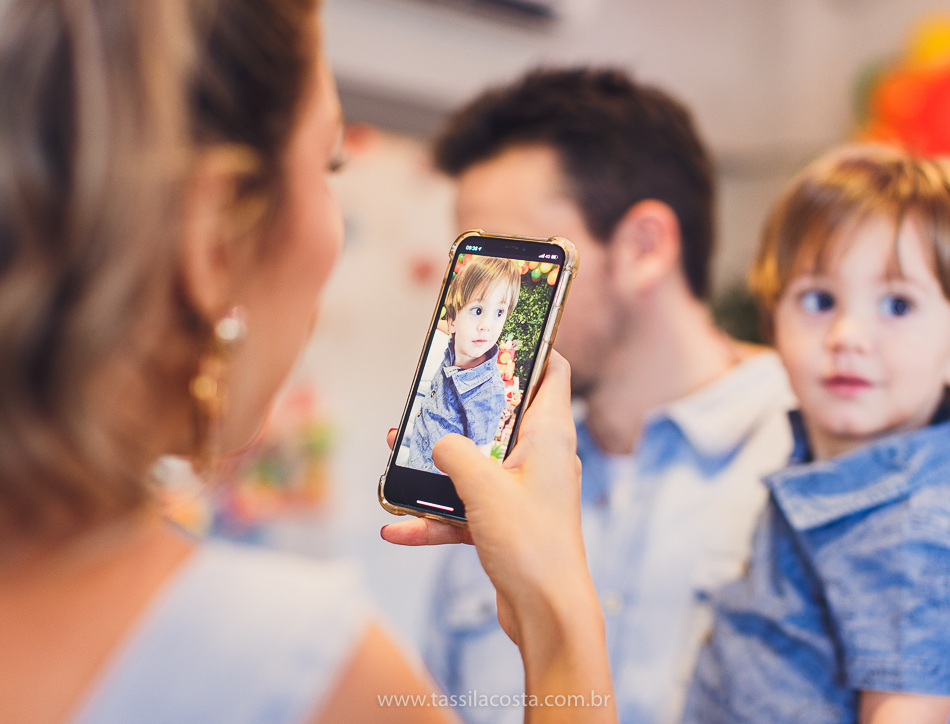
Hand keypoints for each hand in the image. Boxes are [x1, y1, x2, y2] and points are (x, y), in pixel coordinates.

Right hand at [382, 356, 587, 645]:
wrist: (547, 614)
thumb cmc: (530, 543)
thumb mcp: (483, 487)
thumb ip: (454, 453)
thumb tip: (438, 442)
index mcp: (549, 435)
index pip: (552, 372)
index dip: (531, 348)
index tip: (499, 334)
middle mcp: (541, 458)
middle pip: (502, 416)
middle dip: (462, 408)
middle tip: (430, 393)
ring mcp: (525, 493)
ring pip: (477, 465)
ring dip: (438, 466)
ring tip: (397, 455)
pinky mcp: (509, 525)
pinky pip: (467, 511)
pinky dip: (436, 518)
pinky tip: (397, 529)